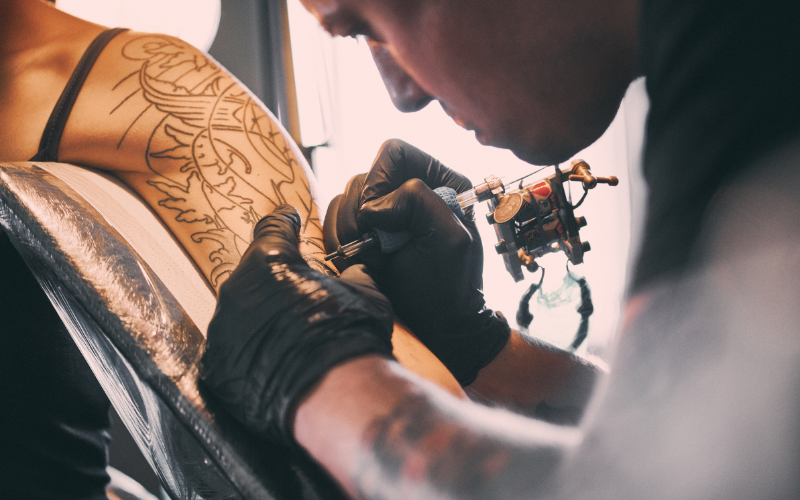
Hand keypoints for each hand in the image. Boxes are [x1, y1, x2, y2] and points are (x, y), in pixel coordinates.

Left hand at [202, 205, 393, 447]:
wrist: (333, 392)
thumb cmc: (350, 333)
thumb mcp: (365, 292)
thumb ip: (351, 274)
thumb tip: (354, 270)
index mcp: (271, 261)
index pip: (272, 228)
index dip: (284, 223)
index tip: (287, 219)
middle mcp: (237, 289)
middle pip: (253, 276)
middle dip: (275, 283)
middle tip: (300, 298)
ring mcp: (222, 329)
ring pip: (240, 314)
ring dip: (261, 320)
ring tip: (290, 338)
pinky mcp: (215, 366)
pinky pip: (231, 351)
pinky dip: (250, 354)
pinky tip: (275, 363)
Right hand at [323, 139, 508, 385]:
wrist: (436, 328)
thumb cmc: (448, 286)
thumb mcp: (450, 238)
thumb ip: (419, 200)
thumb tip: (375, 205)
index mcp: (439, 182)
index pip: (394, 153)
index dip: (380, 180)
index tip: (382, 219)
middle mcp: (408, 192)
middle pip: (363, 177)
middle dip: (362, 214)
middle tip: (375, 246)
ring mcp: (385, 214)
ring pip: (344, 199)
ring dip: (349, 231)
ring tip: (370, 258)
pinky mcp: (364, 234)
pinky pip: (333, 221)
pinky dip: (339, 241)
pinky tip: (361, 261)